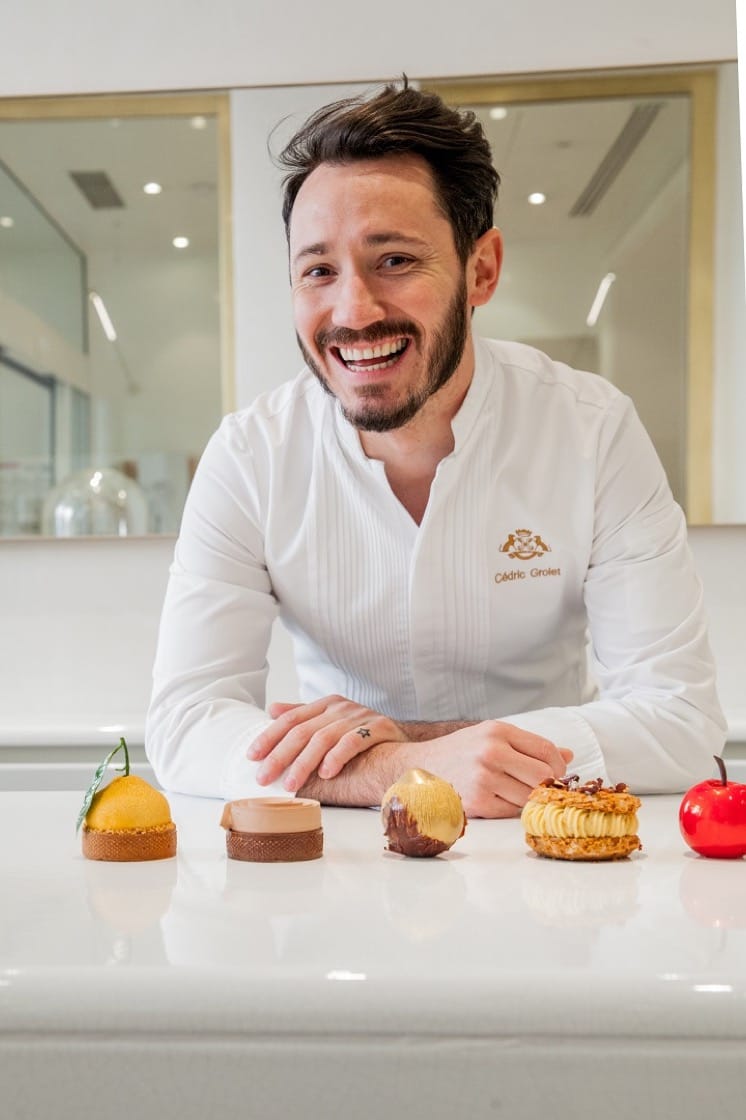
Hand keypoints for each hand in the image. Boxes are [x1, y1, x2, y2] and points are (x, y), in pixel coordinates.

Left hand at [247, 695, 408, 791]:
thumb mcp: (331, 723)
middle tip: (264, 778)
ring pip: (324, 738)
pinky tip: (326, 773)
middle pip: (303, 731)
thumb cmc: (363, 737)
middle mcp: (341, 708)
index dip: (269, 737)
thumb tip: (272, 709)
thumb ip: (303, 717)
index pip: (291, 719)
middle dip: (280, 756)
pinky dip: (337, 757)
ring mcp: (360, 716)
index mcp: (326, 705)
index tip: (252, 757)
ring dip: (304, 763)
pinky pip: (353, 742)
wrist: (406, 742)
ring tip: (291, 784)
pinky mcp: (380, 727)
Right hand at [414, 721, 572, 817]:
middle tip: (539, 787)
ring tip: (514, 791)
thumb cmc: (460, 751)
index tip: (555, 773)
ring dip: (527, 798)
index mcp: (498, 731)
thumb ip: (529, 745)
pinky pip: (511, 811)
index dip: (558, 766)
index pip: (547, 751)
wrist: (417, 768)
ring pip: (529, 796)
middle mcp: (491, 752)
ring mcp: (484, 779)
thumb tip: (568, 756)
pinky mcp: (477, 802)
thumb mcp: (490, 736)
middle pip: (543, 775)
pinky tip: (497, 799)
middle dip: (547, 784)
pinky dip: (510, 808)